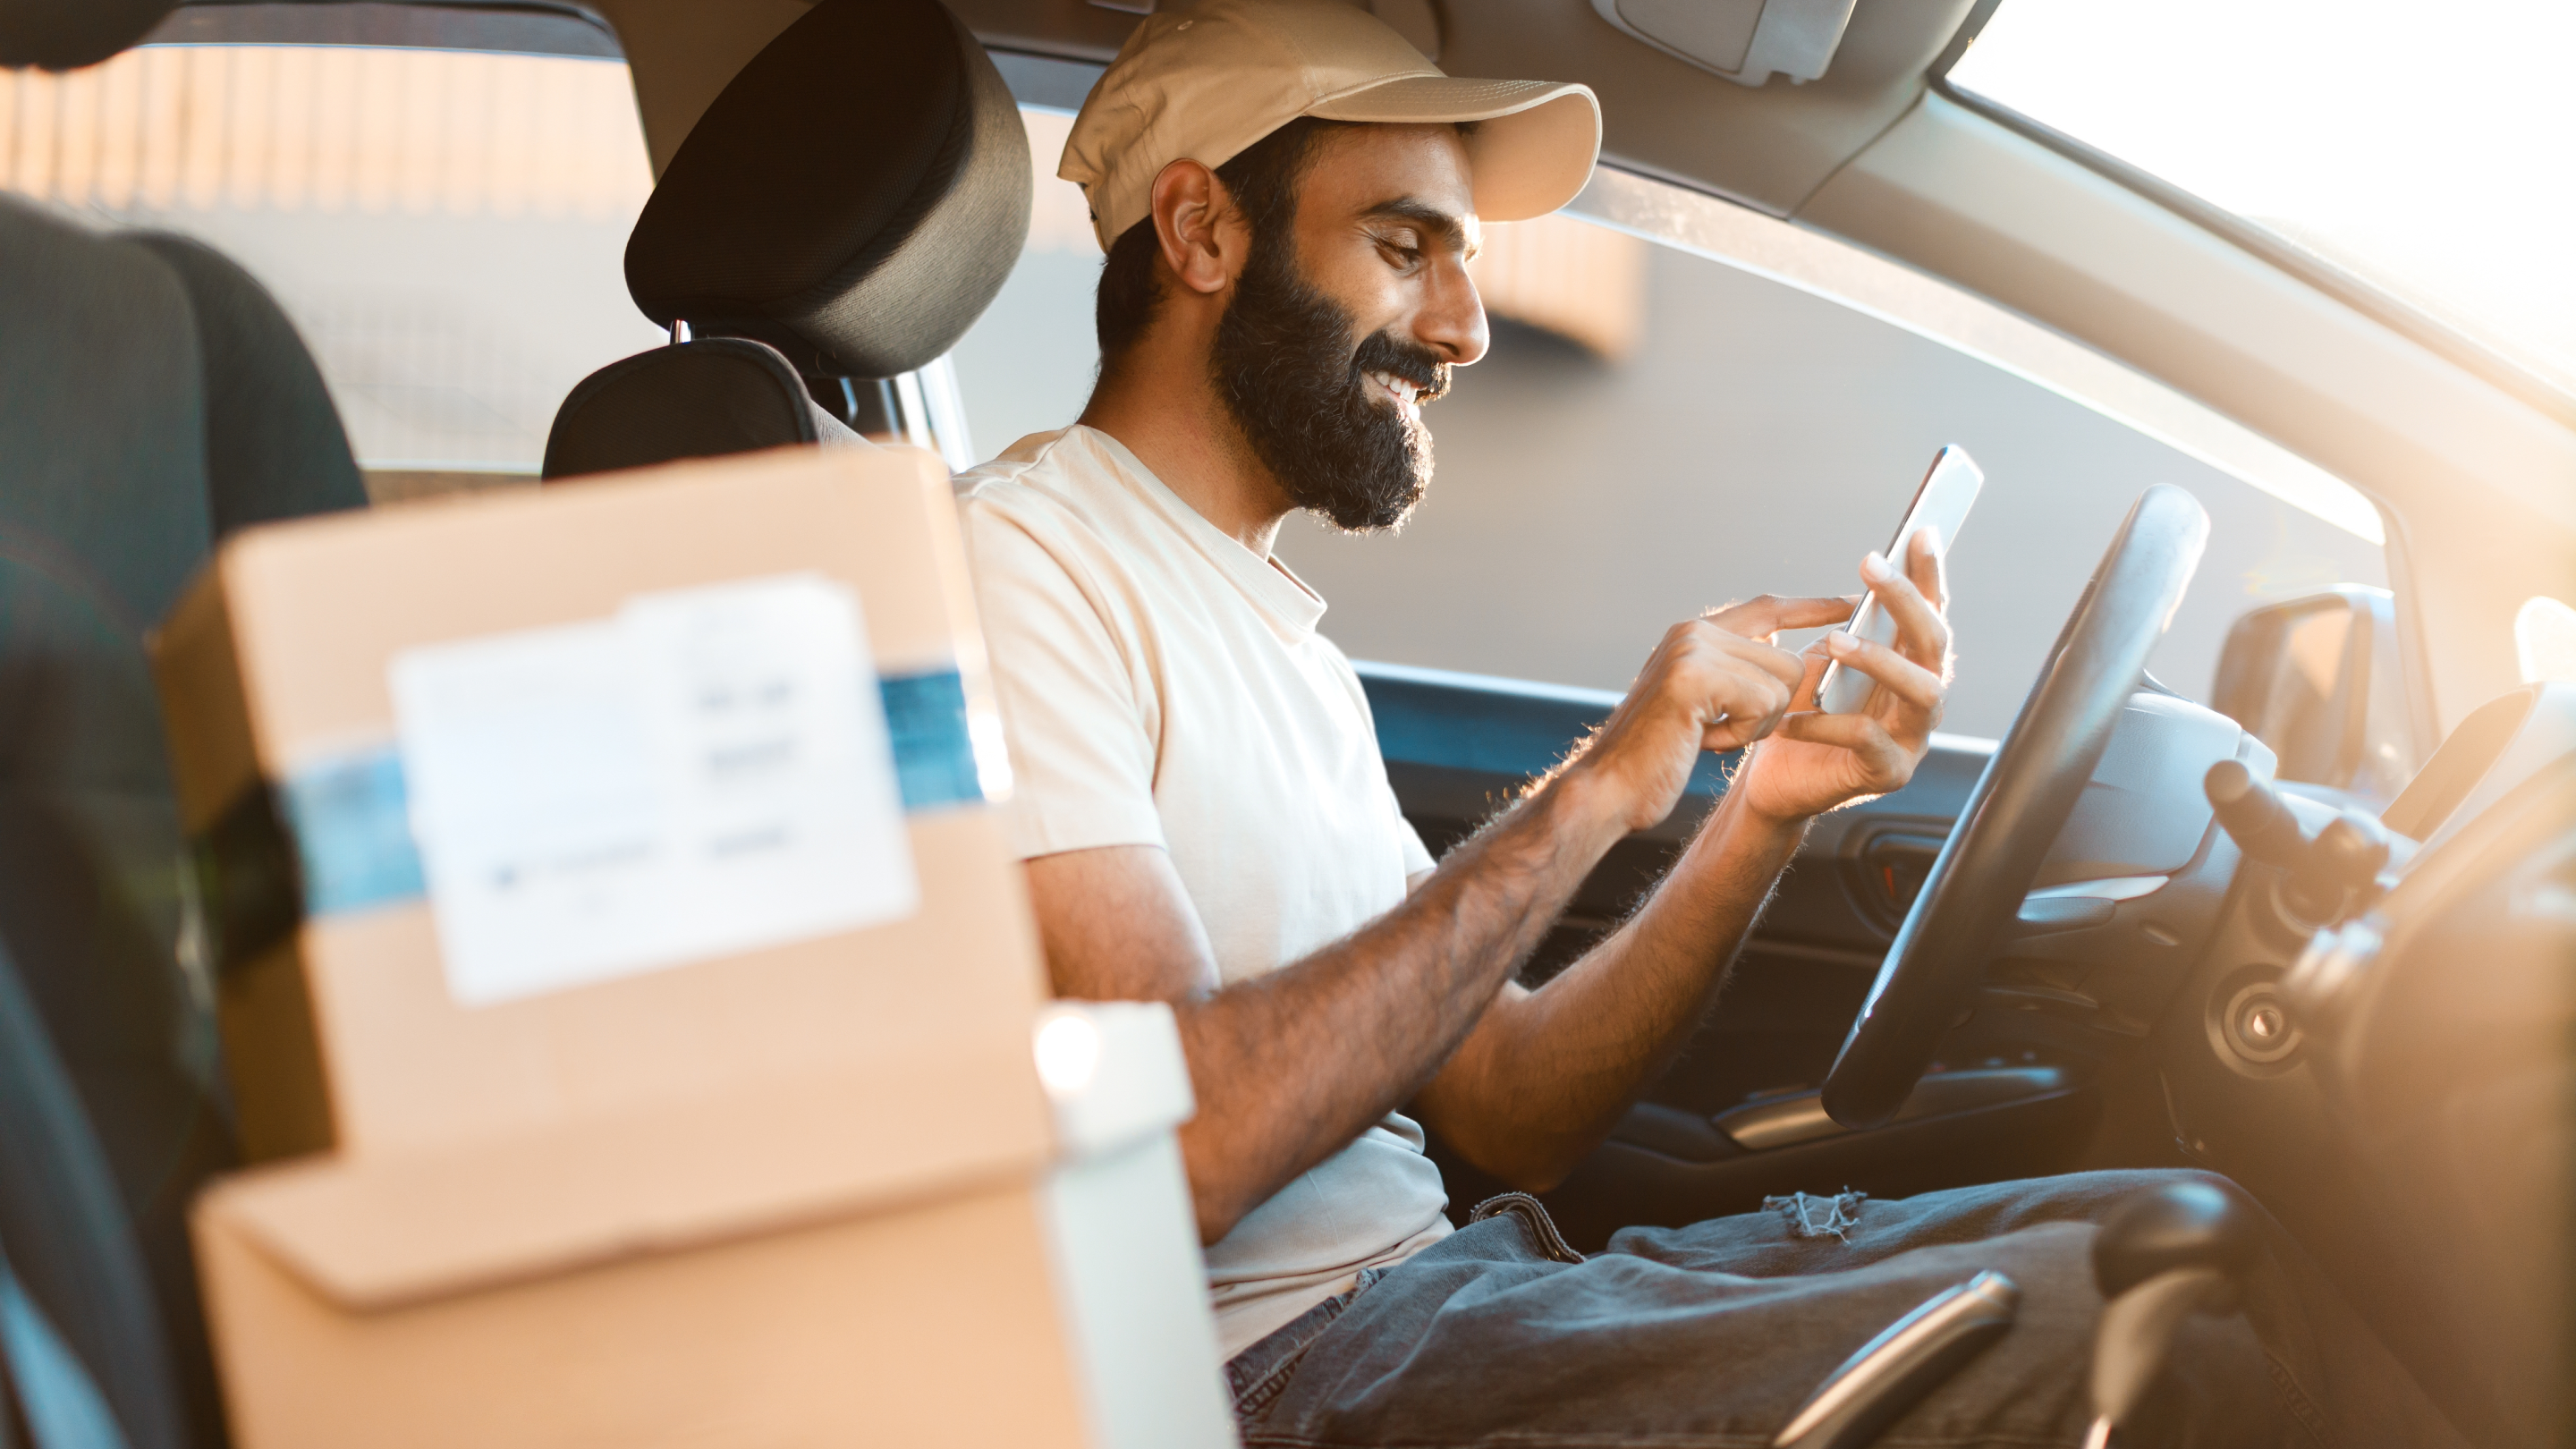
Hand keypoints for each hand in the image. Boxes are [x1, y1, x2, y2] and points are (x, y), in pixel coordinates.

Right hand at [1563, 593, 1857, 833]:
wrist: (1609, 788)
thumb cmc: (1656, 757)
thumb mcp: (1705, 707)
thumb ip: (1738, 674)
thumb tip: (1802, 660)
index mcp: (1694, 634)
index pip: (1768, 609)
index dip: (1812, 608)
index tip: (1851, 603)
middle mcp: (1693, 632)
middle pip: (1788, 658)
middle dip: (1774, 707)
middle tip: (1725, 730)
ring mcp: (1693, 649)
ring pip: (1783, 681)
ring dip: (1757, 724)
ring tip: (1710, 734)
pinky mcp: (1696, 676)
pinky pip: (1763, 703)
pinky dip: (1742, 735)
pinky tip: (1705, 741)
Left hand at [1732, 529, 1952, 825]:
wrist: (1773, 777)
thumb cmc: (1803, 710)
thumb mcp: (1822, 658)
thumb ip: (1850, 623)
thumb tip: (1873, 571)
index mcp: (1912, 665)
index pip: (1932, 611)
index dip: (1930, 573)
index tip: (1920, 529)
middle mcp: (1925, 697)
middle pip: (1935, 642)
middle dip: (1906, 600)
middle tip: (1871, 566)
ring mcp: (1915, 737)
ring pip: (1923, 691)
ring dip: (1881, 660)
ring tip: (1834, 643)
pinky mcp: (1890, 773)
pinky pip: (1868, 740)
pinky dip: (1828, 724)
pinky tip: (1793, 716)